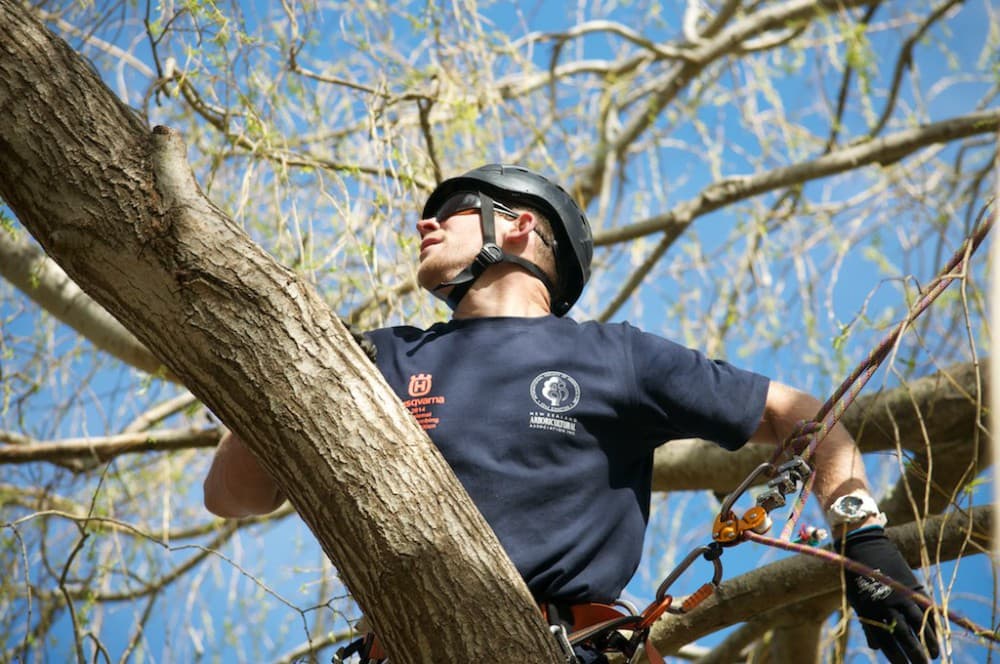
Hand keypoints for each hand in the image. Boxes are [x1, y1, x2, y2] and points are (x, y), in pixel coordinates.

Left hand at [843, 526, 938, 663]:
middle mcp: (886, 606)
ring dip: (928, 642)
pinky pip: (925, 610)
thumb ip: (869, 626)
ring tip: (933, 656)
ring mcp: (901, 596)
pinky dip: (933, 624)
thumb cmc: (857, 576)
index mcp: (869, 612)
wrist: (864, 546)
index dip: (896, 657)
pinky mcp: (912, 587)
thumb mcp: (857, 602)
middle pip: (904, 637)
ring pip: (919, 624)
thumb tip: (876, 649)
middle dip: (915, 655)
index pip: (886, 642)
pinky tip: (937, 636)